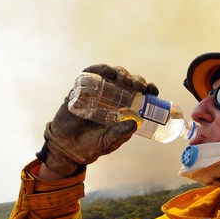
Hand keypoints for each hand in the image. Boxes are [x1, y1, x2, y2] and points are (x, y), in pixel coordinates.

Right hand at [36, 64, 159, 176]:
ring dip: (121, 73)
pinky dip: (99, 69)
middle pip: (128, 82)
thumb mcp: (108, 142)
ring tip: (125, 79)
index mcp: (123, 109)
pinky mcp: (81, 89)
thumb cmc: (91, 146)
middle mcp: (112, 97)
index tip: (153, 90)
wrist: (67, 148)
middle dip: (136, 80)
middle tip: (139, 86)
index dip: (148, 89)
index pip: (140, 94)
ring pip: (112, 75)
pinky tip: (107, 72)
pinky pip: (90, 74)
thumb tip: (134, 124)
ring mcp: (97, 92)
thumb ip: (119, 134)